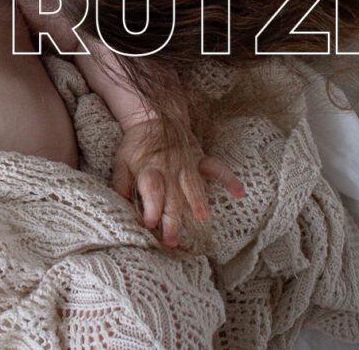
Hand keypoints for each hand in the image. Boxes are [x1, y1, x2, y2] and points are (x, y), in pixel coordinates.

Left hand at [112, 123, 244, 247]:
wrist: (152, 119)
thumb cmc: (136, 146)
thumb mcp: (121, 161)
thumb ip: (120, 181)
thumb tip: (119, 199)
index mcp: (148, 170)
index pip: (151, 192)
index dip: (150, 208)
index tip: (149, 224)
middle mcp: (168, 169)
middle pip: (171, 197)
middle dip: (172, 219)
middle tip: (172, 240)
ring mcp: (186, 164)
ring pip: (193, 185)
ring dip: (197, 200)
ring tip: (202, 216)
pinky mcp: (199, 159)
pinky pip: (216, 168)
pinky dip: (228, 179)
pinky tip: (239, 192)